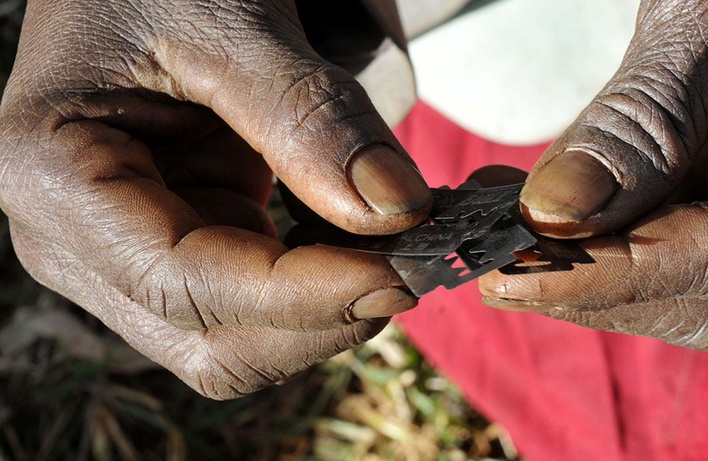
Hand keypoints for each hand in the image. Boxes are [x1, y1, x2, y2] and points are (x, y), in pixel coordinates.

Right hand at [0, 0, 430, 398]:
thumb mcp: (229, 21)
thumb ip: (309, 117)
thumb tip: (395, 210)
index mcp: (55, 179)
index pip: (185, 285)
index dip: (302, 296)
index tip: (398, 273)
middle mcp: (77, 242)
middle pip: (210, 344)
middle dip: (318, 319)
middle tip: (410, 265)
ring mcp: (127, 255)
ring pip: (239, 340)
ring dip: (326, 312)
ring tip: (390, 246)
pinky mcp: (178, 248)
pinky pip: (254, 304)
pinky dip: (317, 287)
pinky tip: (358, 240)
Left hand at [480, 0, 707, 349]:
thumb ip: (641, 120)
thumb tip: (554, 215)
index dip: (614, 276)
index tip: (510, 277)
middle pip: (705, 287)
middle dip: (590, 285)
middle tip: (489, 265)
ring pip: (680, 271)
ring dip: (581, 262)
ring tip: (495, 231)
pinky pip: (669, 227)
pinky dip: (596, 228)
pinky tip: (532, 205)